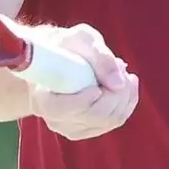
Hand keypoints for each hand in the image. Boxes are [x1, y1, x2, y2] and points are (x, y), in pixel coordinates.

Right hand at [27, 23, 139, 140]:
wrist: (59, 57)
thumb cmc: (68, 45)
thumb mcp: (81, 39)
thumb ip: (99, 57)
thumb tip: (118, 83)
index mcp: (41, 95)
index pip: (62, 110)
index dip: (84, 100)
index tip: (98, 85)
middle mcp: (53, 118)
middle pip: (94, 116)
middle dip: (116, 92)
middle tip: (120, 67)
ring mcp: (70, 127)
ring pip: (108, 120)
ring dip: (124, 95)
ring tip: (122, 71)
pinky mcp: (86, 129)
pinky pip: (114, 122)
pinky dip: (127, 103)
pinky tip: (126, 85)